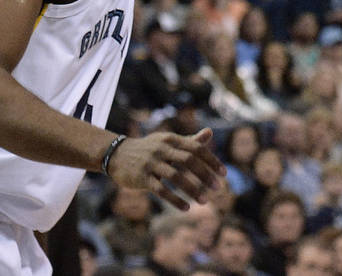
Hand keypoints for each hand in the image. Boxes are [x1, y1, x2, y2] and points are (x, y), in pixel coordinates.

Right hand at [106, 127, 224, 209]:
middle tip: (218, 188)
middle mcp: (162, 149)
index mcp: (171, 139)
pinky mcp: (142, 178)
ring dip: (192, 189)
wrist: (117, 154)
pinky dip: (175, 199)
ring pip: (175, 177)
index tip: (223, 173)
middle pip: (188, 161)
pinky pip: (161, 190)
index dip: (211, 160)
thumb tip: (210, 133)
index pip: (196, 148)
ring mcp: (151, 163)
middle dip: (205, 175)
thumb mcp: (168, 141)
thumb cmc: (149, 148)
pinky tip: (186, 208)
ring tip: (204, 201)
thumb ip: (189, 140)